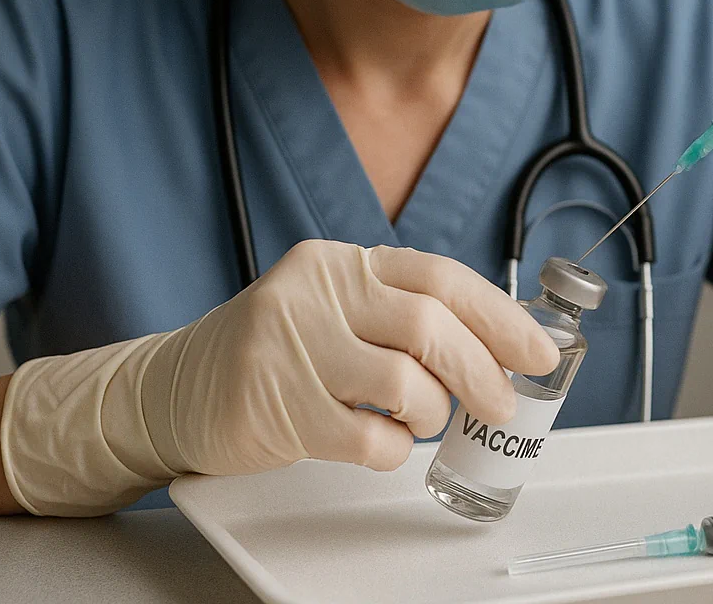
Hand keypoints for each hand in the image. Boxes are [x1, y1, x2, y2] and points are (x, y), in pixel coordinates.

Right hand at [1, 240, 557, 514]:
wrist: (174, 387)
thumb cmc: (275, 350)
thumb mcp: (337, 308)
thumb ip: (403, 314)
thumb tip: (501, 346)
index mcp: (342, 263)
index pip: (440, 278)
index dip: (500, 317)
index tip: (538, 352)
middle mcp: (316, 292)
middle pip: (429, 327)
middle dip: (483, 372)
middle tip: (500, 404)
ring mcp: (291, 347)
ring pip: (405, 383)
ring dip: (433, 414)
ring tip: (422, 423)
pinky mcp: (273, 406)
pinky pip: (366, 436)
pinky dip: (391, 450)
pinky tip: (380, 444)